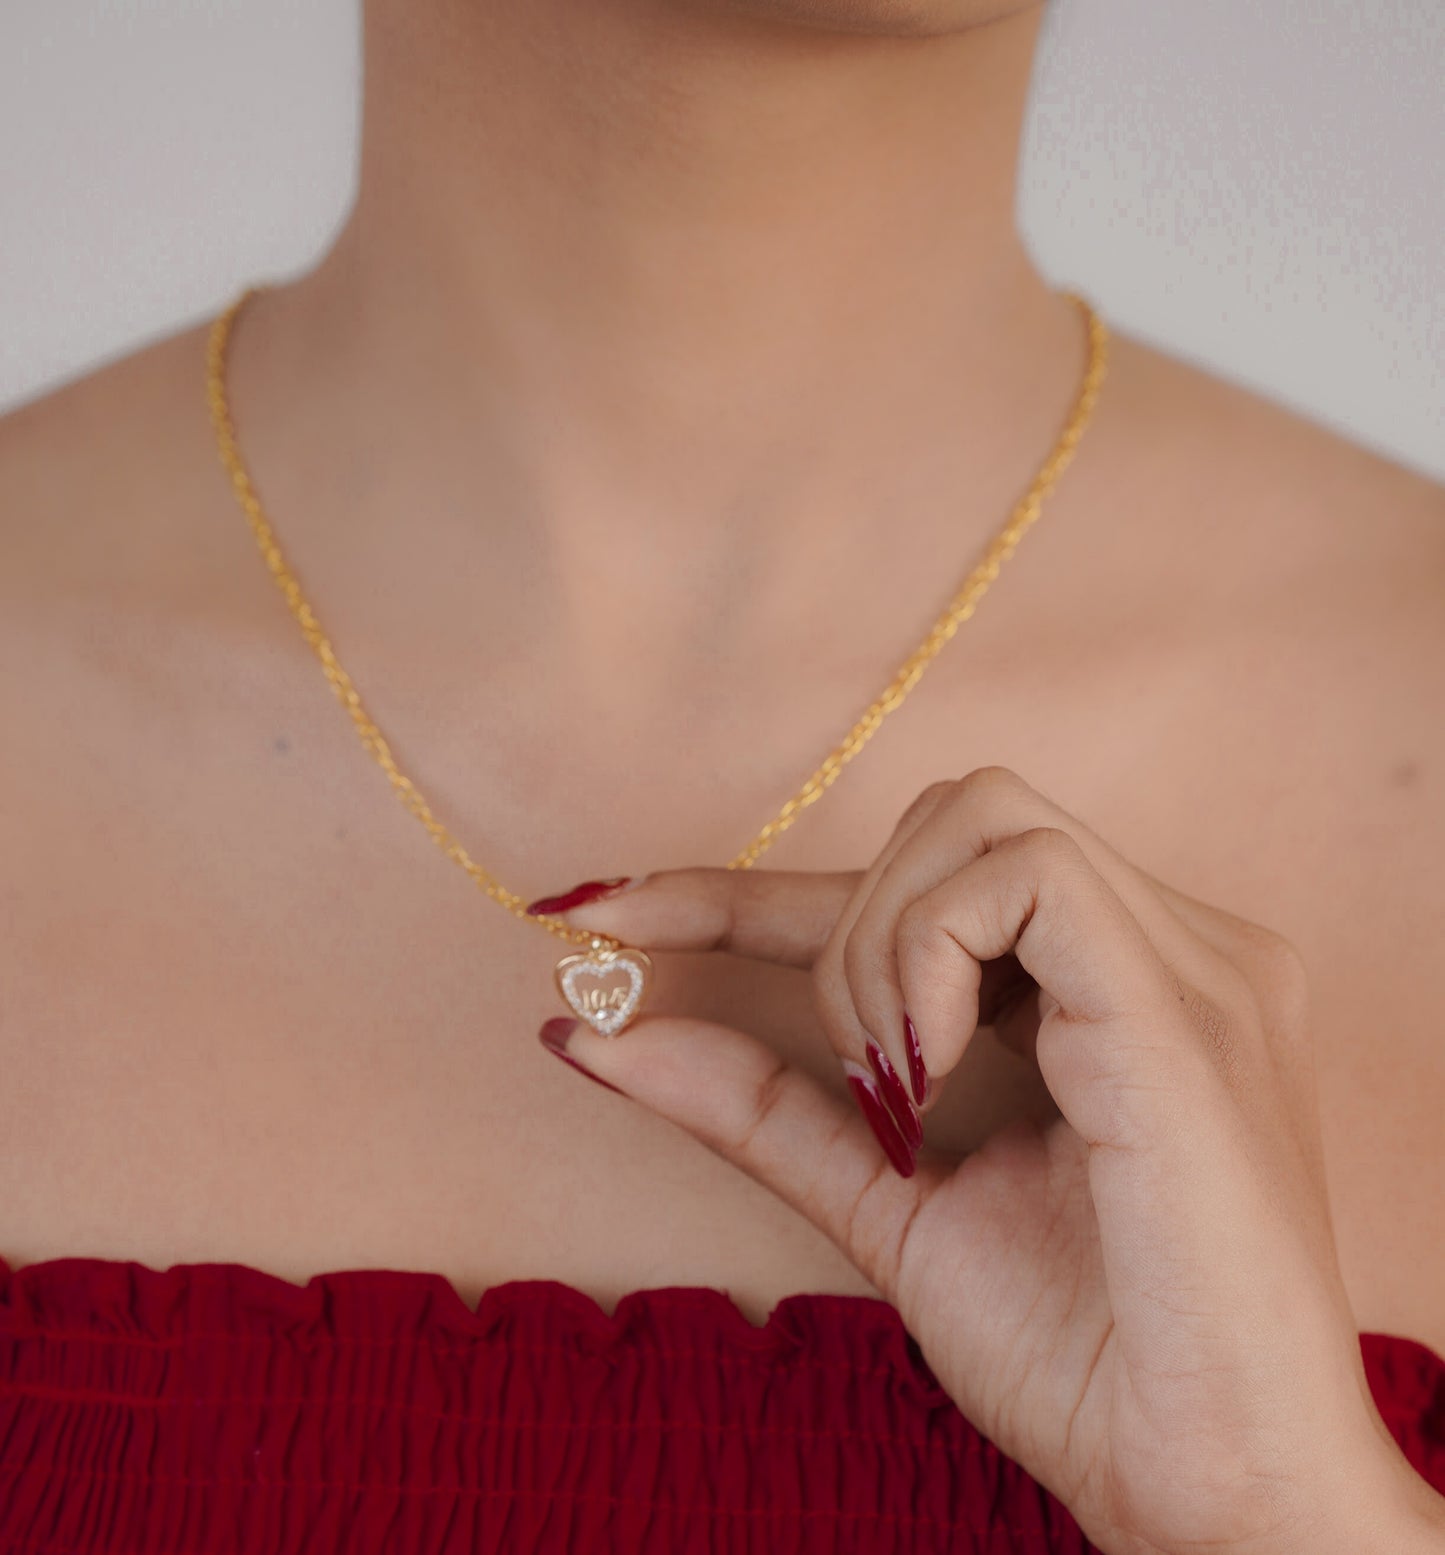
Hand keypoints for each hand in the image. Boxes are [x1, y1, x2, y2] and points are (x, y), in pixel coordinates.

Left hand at [535, 767, 1444, 1554]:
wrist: (1202, 1483)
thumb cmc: (1076, 1355)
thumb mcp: (883, 1199)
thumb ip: (760, 1101)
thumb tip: (595, 1031)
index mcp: (1109, 987)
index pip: (915, 882)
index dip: (744, 885)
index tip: (600, 913)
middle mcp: (1163, 947)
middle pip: (947, 818)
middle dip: (836, 923)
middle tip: (864, 1082)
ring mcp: (1189, 962)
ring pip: (977, 816)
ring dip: (882, 944)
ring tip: (905, 1085)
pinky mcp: (1185, 1003)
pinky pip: (1021, 877)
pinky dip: (933, 954)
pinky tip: (938, 1068)